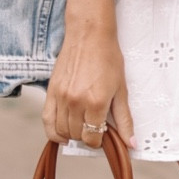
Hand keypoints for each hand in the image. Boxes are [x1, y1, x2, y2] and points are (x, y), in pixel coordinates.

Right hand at [43, 0, 133, 146]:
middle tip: (95, 128)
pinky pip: (46, 120)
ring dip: (72, 134)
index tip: (103, 134)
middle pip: (77, 135)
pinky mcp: (50, 91)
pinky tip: (63, 132)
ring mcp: (61, 97)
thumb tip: (131, 143)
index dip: (99, 140)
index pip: (92, 137)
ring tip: (82, 126)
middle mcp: (75, 102)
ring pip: (61, 130)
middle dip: (87, 136)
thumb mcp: (121, 90)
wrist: (89, 35)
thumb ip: (124, 119)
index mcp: (96, 103)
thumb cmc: (108, 59)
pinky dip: (53, 131)